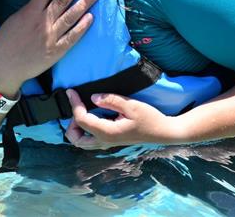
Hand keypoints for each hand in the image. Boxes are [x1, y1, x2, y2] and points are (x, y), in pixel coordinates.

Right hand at [0, 0, 98, 95]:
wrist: (3, 67)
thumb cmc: (4, 43)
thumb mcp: (13, 20)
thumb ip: (29, 10)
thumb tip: (41, 0)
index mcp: (29, 13)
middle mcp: (42, 22)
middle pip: (62, 0)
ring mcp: (50, 37)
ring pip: (70, 17)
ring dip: (84, 3)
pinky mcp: (56, 51)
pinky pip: (72, 37)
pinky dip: (82, 27)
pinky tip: (91, 18)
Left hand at [64, 90, 178, 148]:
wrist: (164, 132)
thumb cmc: (150, 118)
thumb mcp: (131, 105)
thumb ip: (111, 100)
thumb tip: (93, 98)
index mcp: (107, 132)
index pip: (81, 120)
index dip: (74, 104)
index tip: (70, 91)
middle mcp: (105, 141)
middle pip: (76, 138)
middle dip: (71, 122)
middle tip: (76, 105)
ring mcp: (108, 143)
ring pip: (82, 142)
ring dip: (76, 128)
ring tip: (81, 111)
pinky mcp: (111, 140)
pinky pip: (90, 139)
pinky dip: (84, 130)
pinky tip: (91, 116)